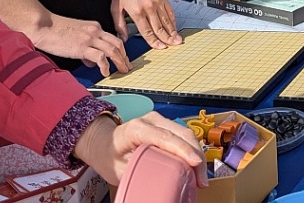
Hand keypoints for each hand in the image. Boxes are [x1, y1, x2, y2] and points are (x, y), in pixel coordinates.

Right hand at [33, 15, 130, 77]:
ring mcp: (89, 39)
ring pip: (113, 50)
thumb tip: (91, 62)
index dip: (120, 50)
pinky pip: (100, 57)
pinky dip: (105, 66)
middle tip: (127, 66)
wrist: (43, 25)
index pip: (113, 39)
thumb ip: (86, 48)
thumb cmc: (55, 31)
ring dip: (120, 62)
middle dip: (125, 57)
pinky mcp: (82, 47)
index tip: (123, 59)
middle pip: (118, 43)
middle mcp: (95, 31)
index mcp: (94, 27)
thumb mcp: (75, 36)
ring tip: (122, 71)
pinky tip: (105, 73)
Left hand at [73, 113, 203, 185]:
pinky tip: (196, 166)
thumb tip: (159, 184)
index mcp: (137, 128)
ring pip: (186, 133)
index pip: (165, 137)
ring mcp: (160, 120)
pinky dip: (192, 149)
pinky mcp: (165, 125)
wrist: (102, 141)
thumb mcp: (119, 169)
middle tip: (201, 180)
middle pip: (181, 133)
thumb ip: (140, 171)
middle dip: (196, 155)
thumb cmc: (108, 155)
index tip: (195, 164)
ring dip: (197, 153)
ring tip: (201, 177)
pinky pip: (183, 135)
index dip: (183, 150)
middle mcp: (152, 119)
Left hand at [112, 0, 180, 49]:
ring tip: (177, 39)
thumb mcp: (115, 8)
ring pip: (166, 20)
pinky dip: (173, 20)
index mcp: (136, 11)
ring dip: (172, 31)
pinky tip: (174, 26)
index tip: (160, 48)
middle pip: (159, 28)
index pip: (147, 31)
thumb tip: (124, 39)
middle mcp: (149, 7)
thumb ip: (119, 25)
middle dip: (167, 39)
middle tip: (173, 46)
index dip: (154, 42)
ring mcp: (157, 1)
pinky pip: (170, 11)